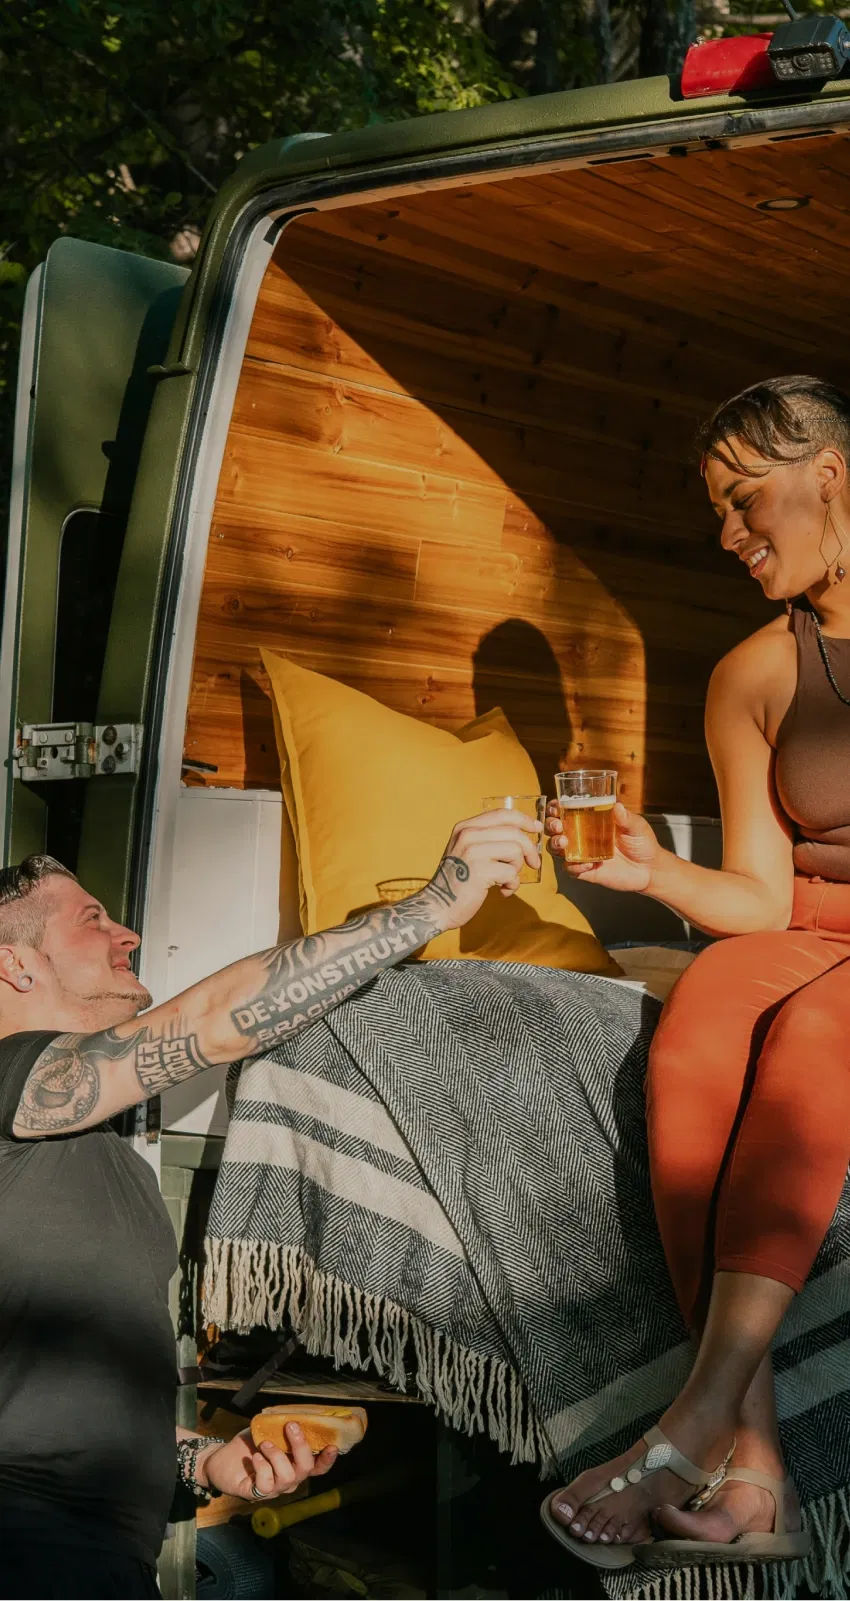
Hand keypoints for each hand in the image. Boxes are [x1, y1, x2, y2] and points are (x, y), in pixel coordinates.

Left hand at [199, 1423, 336, 1501]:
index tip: (332, 1446)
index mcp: (294, 1464)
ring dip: (278, 1456)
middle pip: (305, 1469)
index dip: (327, 1460)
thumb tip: (293, 1413)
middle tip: (291, 1426)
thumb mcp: (267, 1431)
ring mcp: (273, 1489)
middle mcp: (288, 1480)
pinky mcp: (256, 1494)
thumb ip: (280, 1427)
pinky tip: (255, 1457)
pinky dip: (262, 1467)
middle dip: (301, 1446)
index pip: (317, 1467)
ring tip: (265, 1444)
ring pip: (288, 1477)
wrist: (220, 1458)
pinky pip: (266, 1484)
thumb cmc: (249, 1445)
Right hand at [423, 809, 542, 931]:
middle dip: (529, 850)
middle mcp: (468, 835)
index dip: (524, 819)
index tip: (536, 828)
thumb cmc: (458, 880)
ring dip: (517, 869)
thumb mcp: (467, 850)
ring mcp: (473, 851)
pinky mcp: (480, 871)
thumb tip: (525, 832)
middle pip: (514, 833)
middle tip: (533, 864)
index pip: (502, 814)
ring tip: (506, 879)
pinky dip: (512, 885)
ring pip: (515, 851)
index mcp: (465, 827)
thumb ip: (488, 839)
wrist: (438, 905)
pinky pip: (511, 873)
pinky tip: (502, 891)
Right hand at [545, 800, 659, 893]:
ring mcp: (582, 854)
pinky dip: (573, 866)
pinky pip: (570, 869)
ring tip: (564, 843)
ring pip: (557, 849)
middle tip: (558, 826)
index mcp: (591, 821)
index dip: (556, 808)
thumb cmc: (643, 843)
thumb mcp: (637, 827)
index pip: (567, 811)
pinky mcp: (586, 871)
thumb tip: (617, 806)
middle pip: (556, 829)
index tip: (555, 806)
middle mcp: (582, 836)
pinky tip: (586, 865)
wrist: (650, 870)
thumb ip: (627, 818)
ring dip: (555, 844)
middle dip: (551, 825)